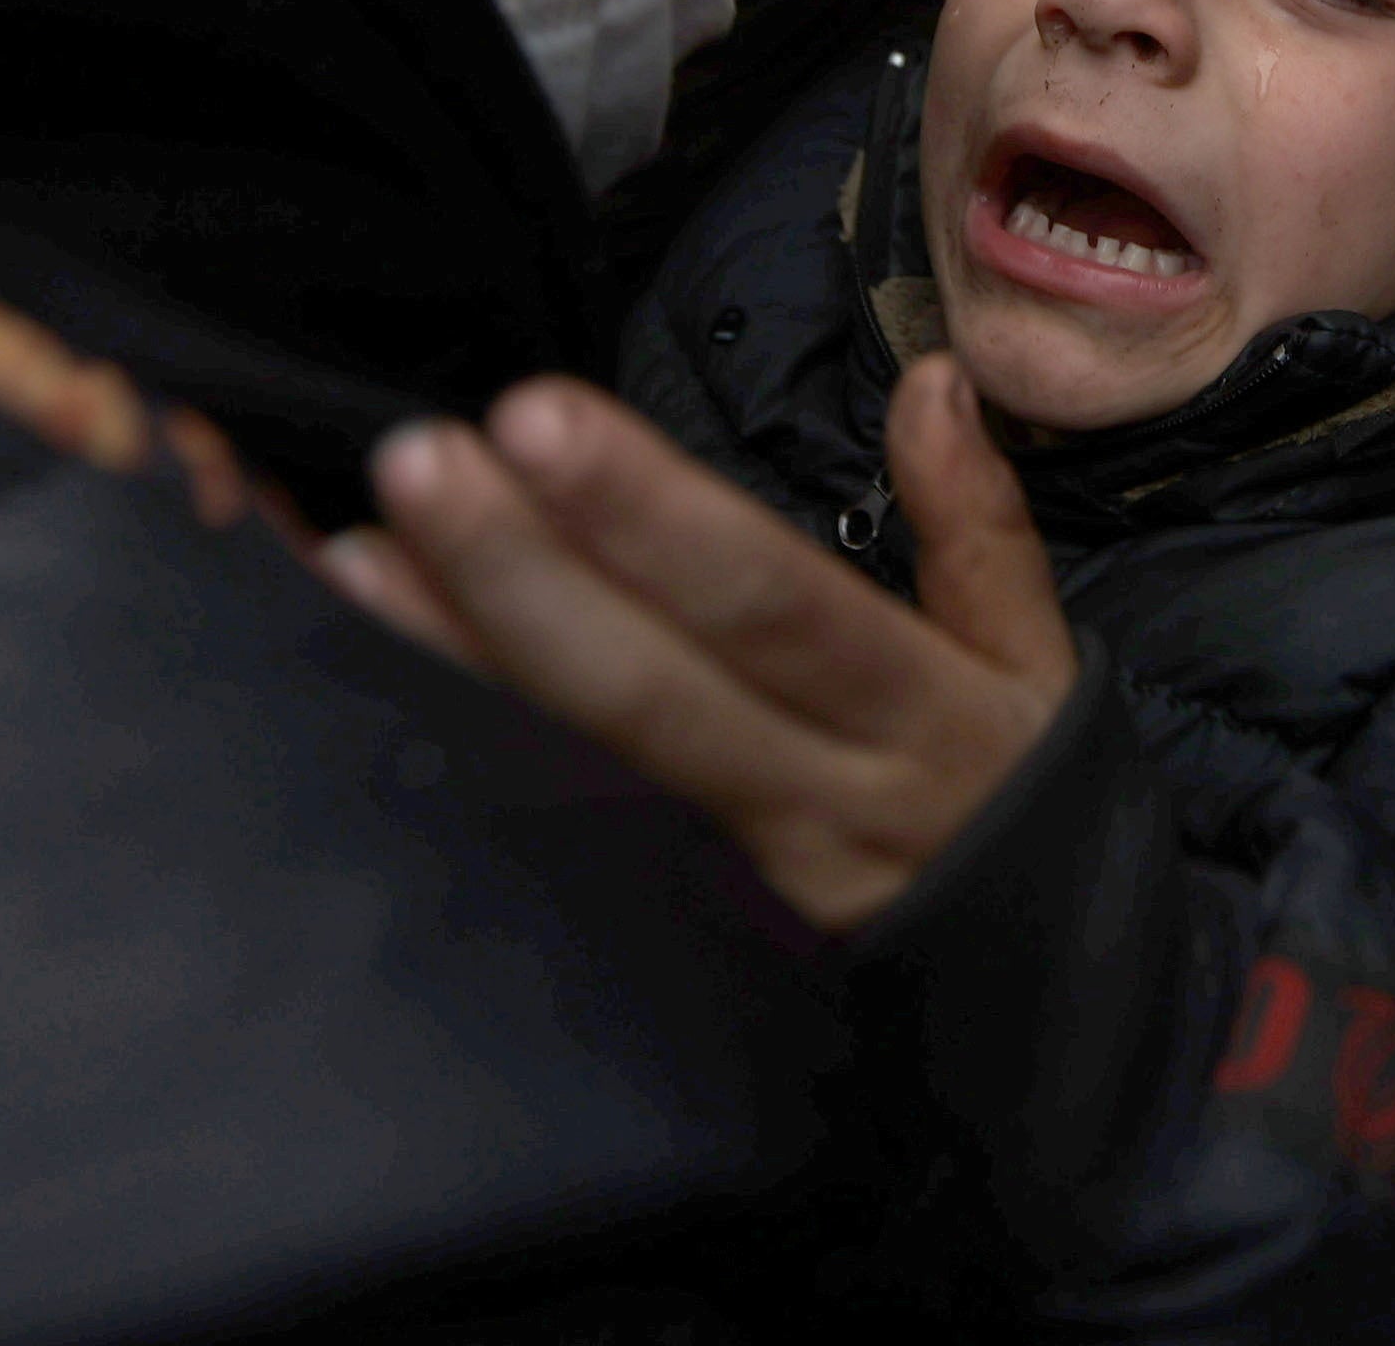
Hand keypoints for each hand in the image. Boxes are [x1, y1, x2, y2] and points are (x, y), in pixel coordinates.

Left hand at [312, 355, 1075, 933]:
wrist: (1040, 1012)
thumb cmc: (1018, 809)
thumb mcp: (1038, 673)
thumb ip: (978, 526)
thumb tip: (931, 381)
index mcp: (914, 718)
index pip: (772, 606)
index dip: (653, 522)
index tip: (539, 419)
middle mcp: (812, 803)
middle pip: (651, 695)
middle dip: (521, 578)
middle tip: (417, 462)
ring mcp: (732, 881)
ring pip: (582, 773)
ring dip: (456, 663)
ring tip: (353, 557)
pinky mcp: (676, 934)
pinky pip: (555, 833)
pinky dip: (461, 752)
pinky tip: (373, 677)